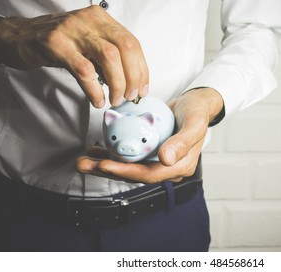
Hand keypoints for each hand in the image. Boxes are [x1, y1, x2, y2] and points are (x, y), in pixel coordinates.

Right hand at [0, 6, 148, 106]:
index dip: (141, 70)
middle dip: (134, 77)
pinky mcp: (56, 44)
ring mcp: (73, 30)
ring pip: (109, 57)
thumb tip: (133, 83)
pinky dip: (95, 89)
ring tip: (115, 99)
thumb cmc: (61, 43)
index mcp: (102, 19)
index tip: (142, 89)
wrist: (22, 37)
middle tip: (130, 96)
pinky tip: (97, 99)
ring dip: (117, 84)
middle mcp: (90, 20)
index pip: (132, 43)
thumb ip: (110, 57)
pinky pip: (85, 70)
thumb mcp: (90, 43)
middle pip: (126, 48)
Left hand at [76, 88, 223, 182]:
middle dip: (107, 171)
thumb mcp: (194, 124)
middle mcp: (166, 168)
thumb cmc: (197, 112)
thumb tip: (165, 159)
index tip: (104, 165)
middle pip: (134, 174)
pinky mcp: (149, 152)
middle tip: (84, 165)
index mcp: (179, 167)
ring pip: (128, 166)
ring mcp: (157, 161)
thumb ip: (182, 142)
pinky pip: (129, 155)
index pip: (149, 175)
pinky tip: (95, 149)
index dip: (125, 172)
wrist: (196, 105)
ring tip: (83, 160)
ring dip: (104, 164)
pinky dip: (111, 153)